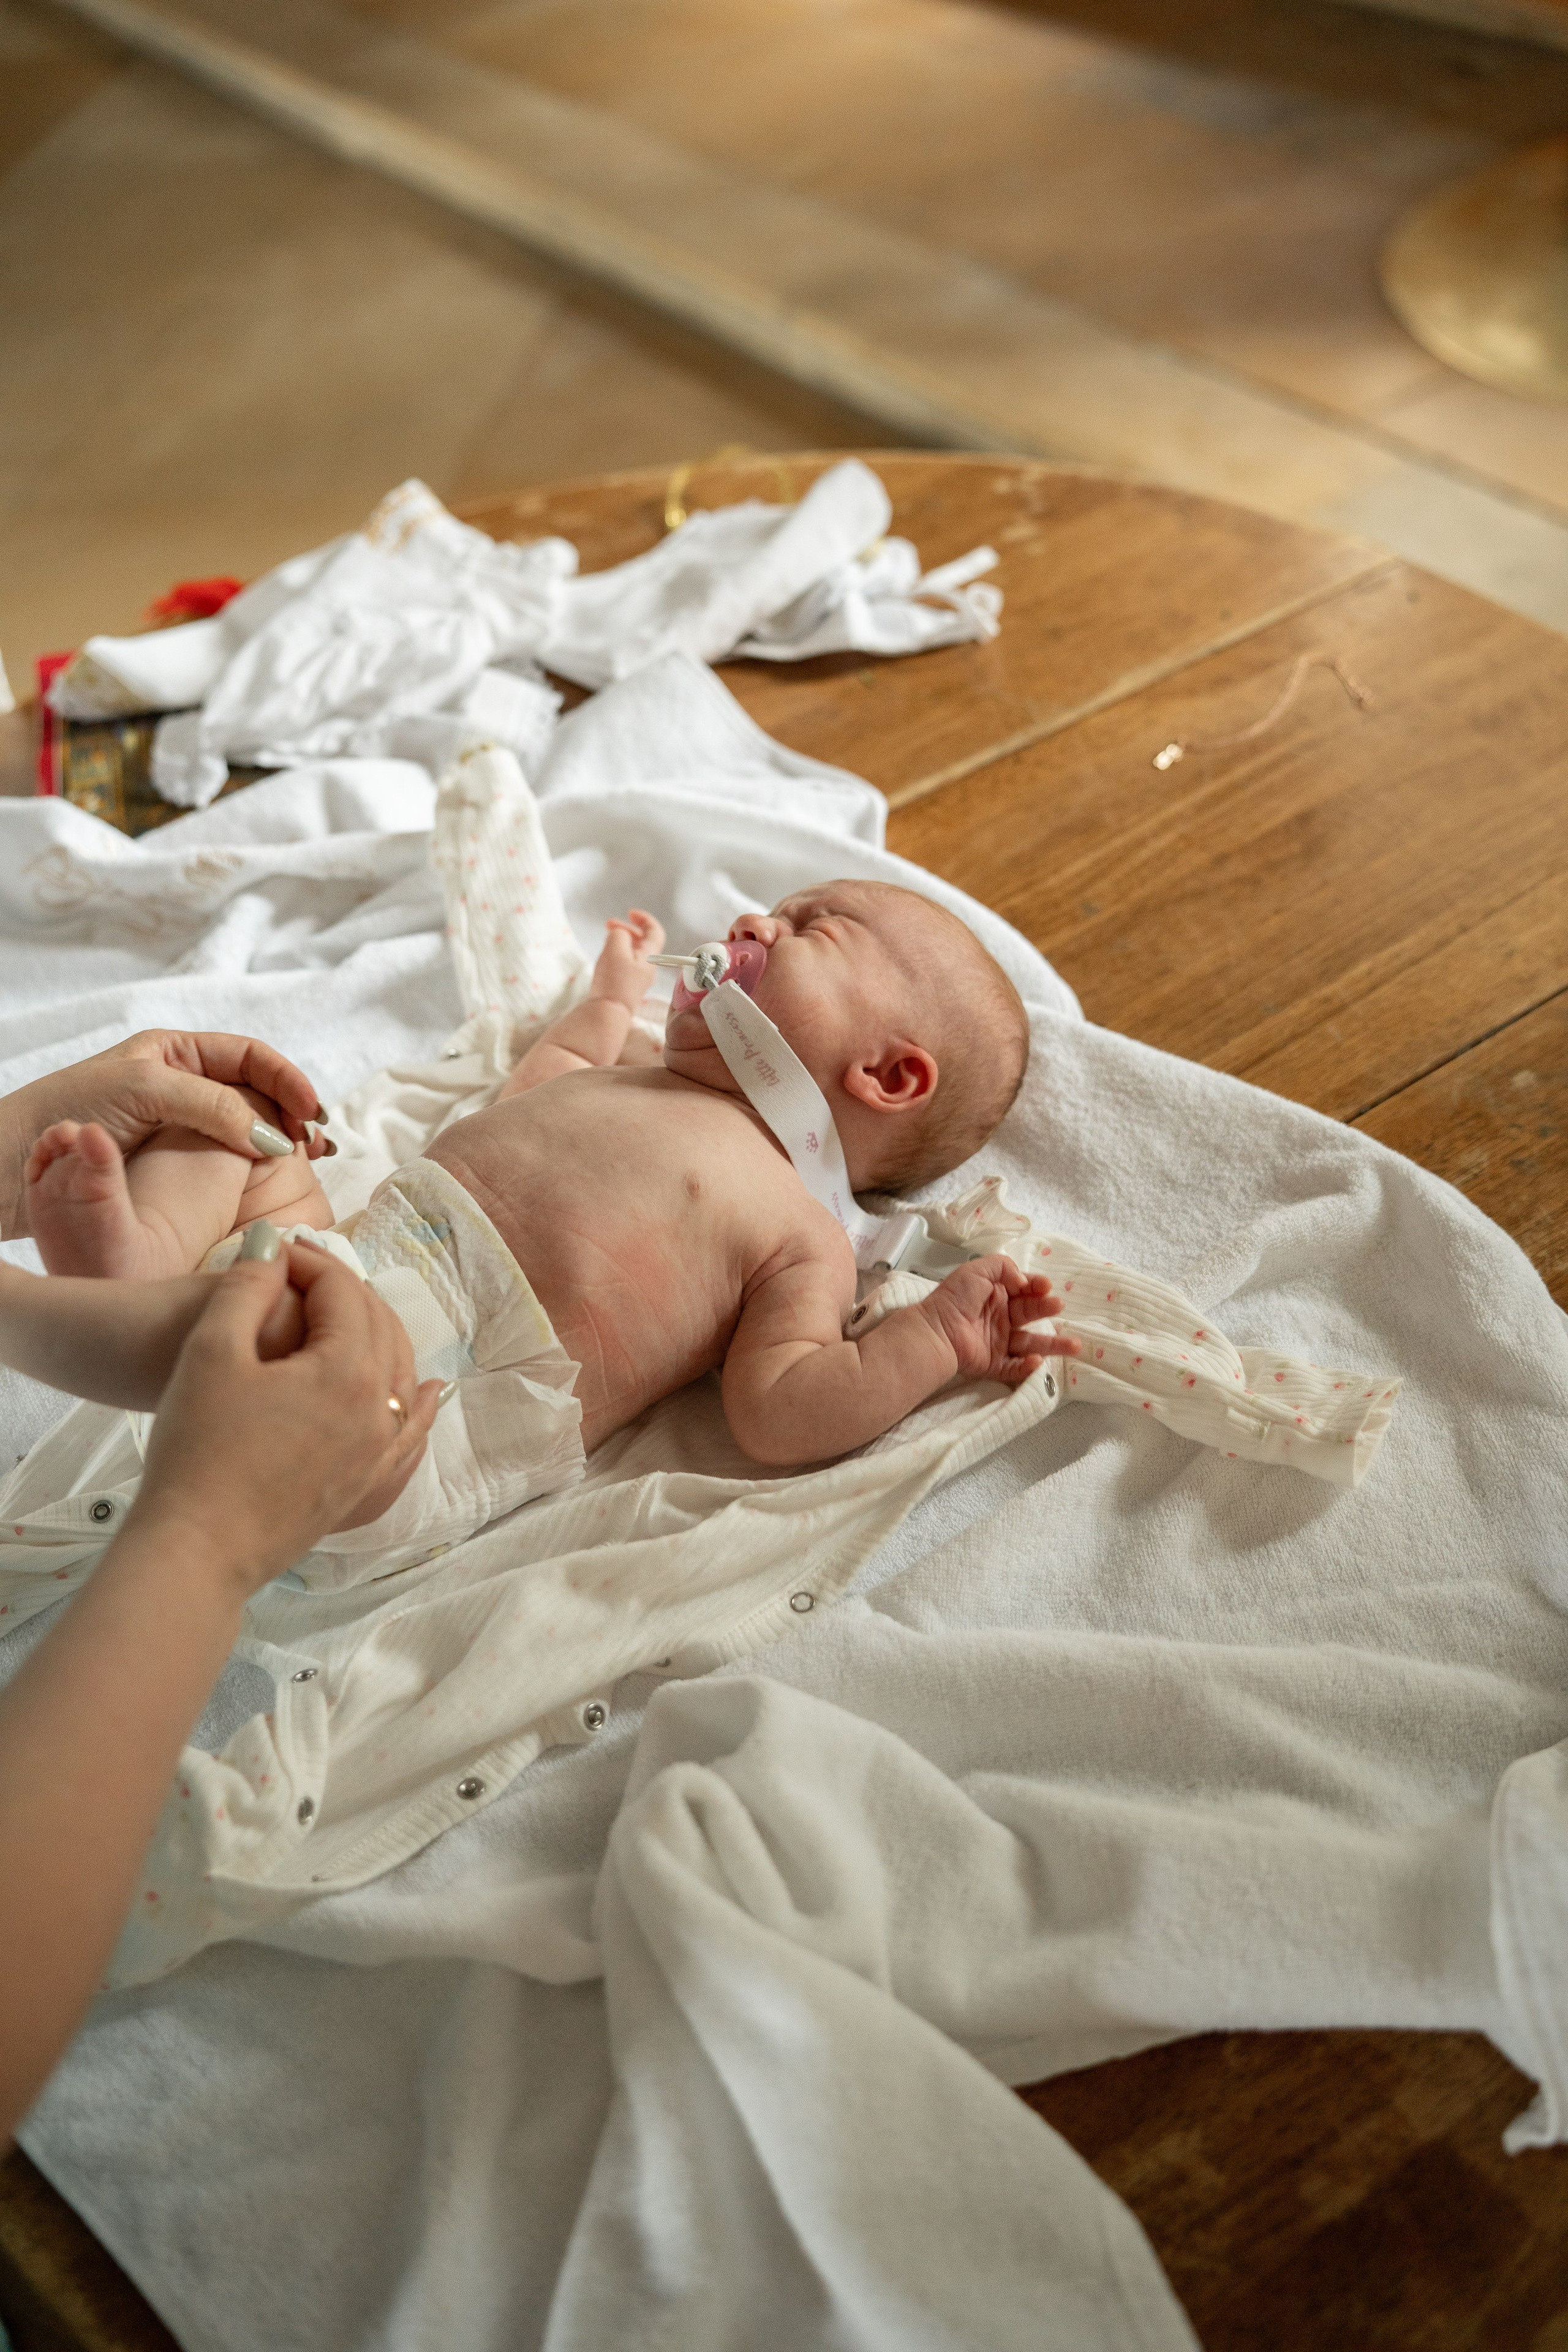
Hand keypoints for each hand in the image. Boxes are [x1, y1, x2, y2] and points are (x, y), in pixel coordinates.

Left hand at [0, 1031, 329, 1239]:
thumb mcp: (144, 1092)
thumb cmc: (67, 1113)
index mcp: (174, 1053)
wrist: (8, 1162)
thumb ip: (211, 1106)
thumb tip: (271, 1137)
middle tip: (318, 1145)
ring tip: (305, 1164)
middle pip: (256, 1091)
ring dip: (278, 1142)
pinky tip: (268, 1183)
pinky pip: (222, 1161)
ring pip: (243, 1128)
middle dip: (293, 1112)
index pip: (250, 1056)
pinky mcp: (167, 1165)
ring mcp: (175, 1126)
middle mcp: (179, 1085)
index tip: (311, 1112)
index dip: (287, 1080)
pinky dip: (252, 1169)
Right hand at [128, 1244, 441, 1595]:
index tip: (273, 1253)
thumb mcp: (210, 1350)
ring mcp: (380, 1454)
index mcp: (349, 1369)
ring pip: (399, 1375)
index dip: (309, 1261)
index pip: (344, 1291)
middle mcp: (380, 1409)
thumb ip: (247, 1286)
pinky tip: (424, 1391)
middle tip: (299, 1277)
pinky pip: (409, 1434)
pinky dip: (416, 1405)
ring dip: (377, 1334)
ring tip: (344, 1314)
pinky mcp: (367, 1488)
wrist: (198, 1547)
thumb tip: (273, 1247)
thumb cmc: (197, 1447)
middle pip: (380, 1326)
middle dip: (343, 1292)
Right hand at [592, 909, 664, 1011]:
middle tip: (608, 924)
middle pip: (642, 942)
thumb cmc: (613, 981)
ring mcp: (638, 978)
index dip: (644, 919)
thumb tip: (620, 934)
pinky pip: (626, 965)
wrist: (608, 1013)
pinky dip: (617, 955)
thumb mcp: (615, 949)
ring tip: (605, 940)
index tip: (630, 913)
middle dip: (626, 929)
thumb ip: (620, 934)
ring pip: (633, 953)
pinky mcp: (628, 987)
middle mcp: (648, 967)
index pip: (655, 932)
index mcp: (649, 956)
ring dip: (621, 942)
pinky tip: (605, 957)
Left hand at [920, 1256, 1079, 1385]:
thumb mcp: (976, 1269)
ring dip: (1053, 1344)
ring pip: (1031, 1344)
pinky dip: (1027, 1366)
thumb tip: (1023, 1280)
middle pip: (1031, 1314)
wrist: (936, 1330)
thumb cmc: (954, 1298)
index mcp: (997, 1295)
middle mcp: (1001, 1318)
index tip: (1045, 1286)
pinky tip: (1037, 1360)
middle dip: (1047, 1310)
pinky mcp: (994, 1364)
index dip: (1037, 1287)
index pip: (1025, 1291)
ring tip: (1074, 1345)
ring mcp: (998, 1342)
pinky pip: (1015, 1367)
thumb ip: (1002, 1266)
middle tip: (1058, 1306)